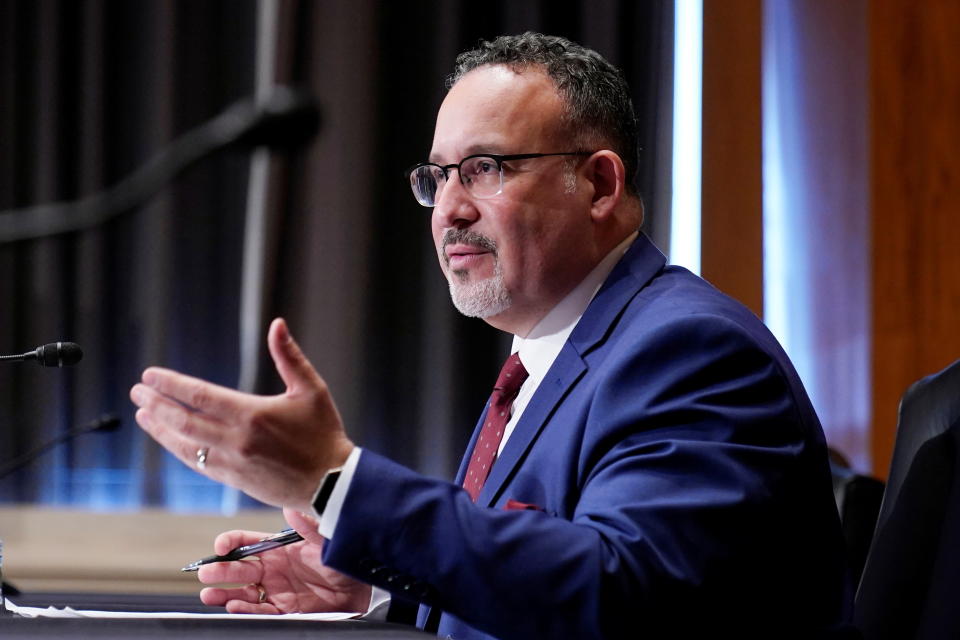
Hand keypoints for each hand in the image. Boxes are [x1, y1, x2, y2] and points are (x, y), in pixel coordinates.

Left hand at [130, 317, 353, 510]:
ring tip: (142, 414)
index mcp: (252, 415)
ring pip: (185, 445)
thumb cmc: (324, 433)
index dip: (171, 384)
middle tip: (137, 391)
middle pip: (184, 420)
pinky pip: (198, 463)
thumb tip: (277, 324)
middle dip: (157, 404)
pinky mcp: (234, 480)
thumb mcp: (311, 389)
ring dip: (160, 429)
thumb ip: (289, 356)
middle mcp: (237, 440)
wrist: (331, 483)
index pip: (199, 396)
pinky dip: (179, 449)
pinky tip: (169, 439)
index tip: (150, 375)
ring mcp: (232, 462)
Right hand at [199, 508, 371, 613]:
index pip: (247, 542)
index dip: (230, 543)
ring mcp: (276, 589)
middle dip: (220, 570)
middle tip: (206, 573)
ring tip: (210, 595)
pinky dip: (246, 610)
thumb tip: (291, 508)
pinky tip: (235, 606)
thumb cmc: (342, 559)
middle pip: (238, 569)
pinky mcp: (283, 609)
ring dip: (224, 593)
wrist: (362, 586)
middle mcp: (272, 568)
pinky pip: (260, 611)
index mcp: (278, 548)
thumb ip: (309, 526)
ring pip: (243, 592)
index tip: (221, 546)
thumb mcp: (327, 539)